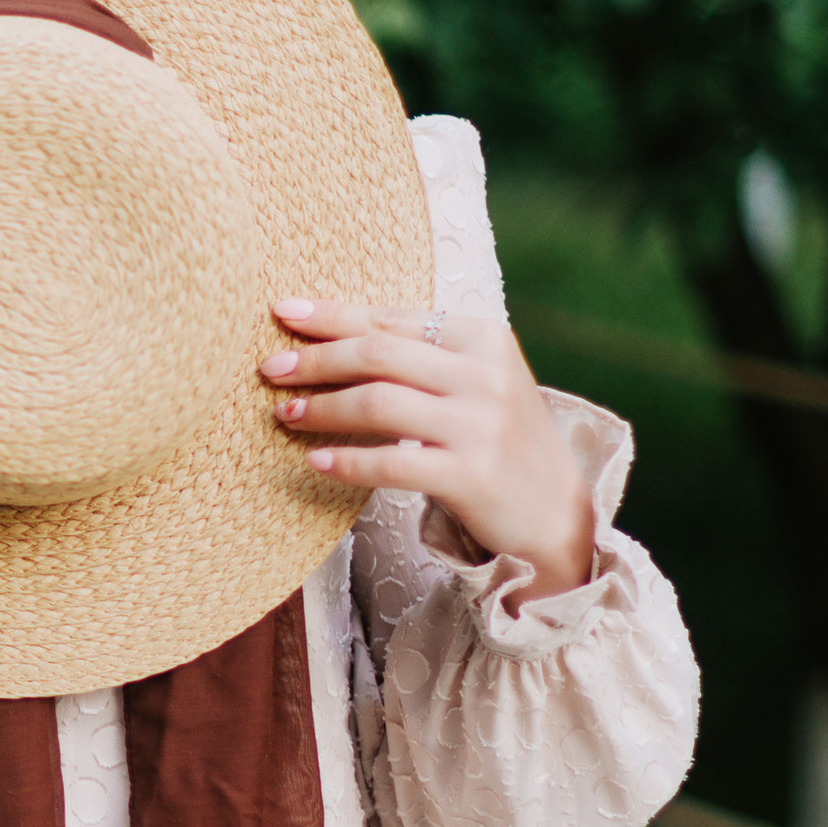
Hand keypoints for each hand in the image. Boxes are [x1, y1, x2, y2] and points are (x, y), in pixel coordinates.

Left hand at [260, 298, 596, 599]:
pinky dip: (347, 460)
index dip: (332, 317)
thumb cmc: (499, 441)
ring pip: (379, 402)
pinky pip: (392, 464)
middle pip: (378, 353)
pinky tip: (315, 460)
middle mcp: (485, 374)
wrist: (556, 513)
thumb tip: (331, 334)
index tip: (283, 313)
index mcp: (483, 336)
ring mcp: (481, 425)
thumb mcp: (475, 383)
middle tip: (270, 368)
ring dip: (322, 407)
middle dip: (316, 359)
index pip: (391, 319)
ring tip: (285, 414)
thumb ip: (422, 355)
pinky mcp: (472, 476)